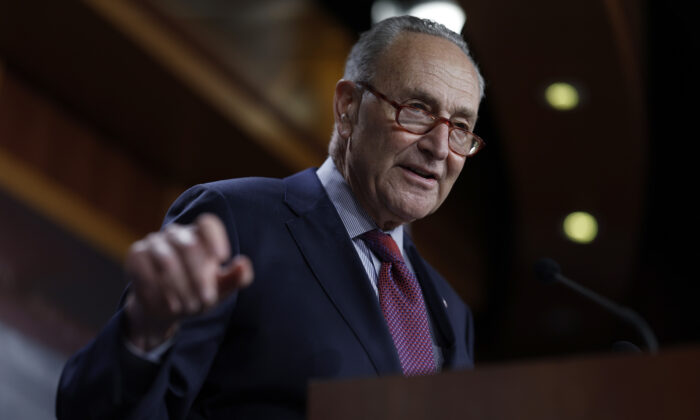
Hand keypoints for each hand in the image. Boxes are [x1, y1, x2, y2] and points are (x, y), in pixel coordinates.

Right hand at [123, 213, 253, 349]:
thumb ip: (237, 278)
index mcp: (200, 236)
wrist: (166, 311)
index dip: (215, 237)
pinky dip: (157, 291)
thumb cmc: (198, 294)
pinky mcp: (136, 255)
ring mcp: (154, 243)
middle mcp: (176, 234)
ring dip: (179, 287)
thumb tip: (243, 263)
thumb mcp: (221, 290)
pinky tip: (168, 305)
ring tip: (187, 306)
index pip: (207, 223)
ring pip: (166, 259)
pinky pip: (144, 269)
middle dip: (199, 277)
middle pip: (189, 245)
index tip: (222, 258)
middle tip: (206, 299)